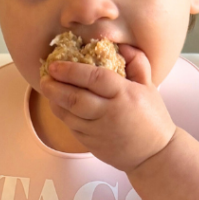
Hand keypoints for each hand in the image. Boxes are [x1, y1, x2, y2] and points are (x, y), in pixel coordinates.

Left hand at [39, 45, 176, 172]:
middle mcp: (110, 113)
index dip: (72, 70)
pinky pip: (72, 128)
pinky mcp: (92, 144)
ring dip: (55, 101)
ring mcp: (99, 131)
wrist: (154, 155)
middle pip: (76, 98)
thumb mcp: (150, 87)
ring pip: (69, 115)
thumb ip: (137, 62)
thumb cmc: (152, 118)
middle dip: (55, 87)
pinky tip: (58, 105)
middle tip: (45, 77)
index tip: (56, 64)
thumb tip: (119, 45)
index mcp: (125, 95)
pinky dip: (63, 115)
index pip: (94, 78)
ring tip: (48, 89)